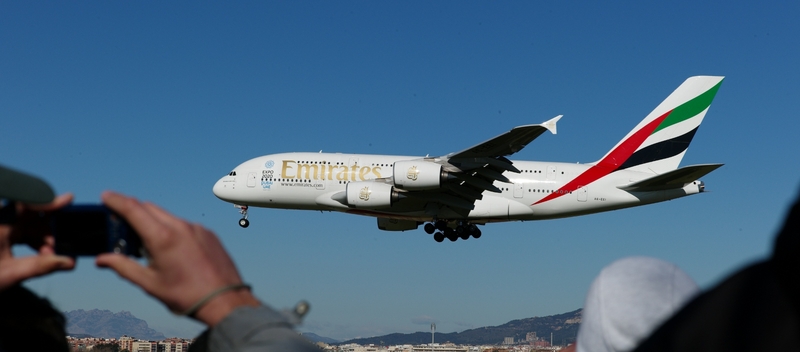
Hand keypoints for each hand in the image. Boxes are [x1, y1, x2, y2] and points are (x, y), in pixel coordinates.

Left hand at [0, 194, 75, 290]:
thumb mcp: (10, 275)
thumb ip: (42, 266)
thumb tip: (69, 262)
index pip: (27, 204)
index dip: (49, 202)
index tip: (69, 200)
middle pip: (29, 216)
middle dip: (46, 231)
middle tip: (56, 250)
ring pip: (24, 225)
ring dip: (39, 238)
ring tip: (46, 257)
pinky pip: (17, 232)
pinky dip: (29, 241)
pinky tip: (38, 255)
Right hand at [95, 191, 259, 325]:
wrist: (226, 301)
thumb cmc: (186, 296)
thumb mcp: (150, 284)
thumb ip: (123, 267)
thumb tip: (101, 259)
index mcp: (163, 238)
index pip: (133, 209)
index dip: (116, 200)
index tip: (105, 196)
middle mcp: (181, 227)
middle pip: (150, 208)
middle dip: (133, 210)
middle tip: (120, 222)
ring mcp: (197, 228)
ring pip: (168, 216)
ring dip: (153, 222)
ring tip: (145, 242)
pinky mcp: (208, 234)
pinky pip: (184, 225)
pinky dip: (171, 229)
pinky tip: (170, 248)